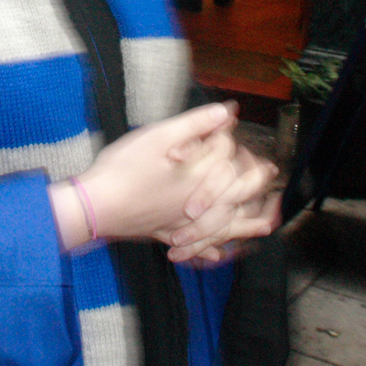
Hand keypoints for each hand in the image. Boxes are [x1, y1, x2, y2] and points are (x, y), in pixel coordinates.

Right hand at [48, 103, 277, 254]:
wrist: (95, 208)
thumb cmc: (124, 171)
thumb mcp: (159, 137)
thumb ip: (196, 123)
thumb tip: (227, 112)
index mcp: (201, 178)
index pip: (229, 160)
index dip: (233, 141)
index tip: (234, 127)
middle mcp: (199, 204)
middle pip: (237, 196)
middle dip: (256, 183)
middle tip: (269, 173)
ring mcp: (183, 223)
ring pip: (224, 227)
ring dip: (246, 223)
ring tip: (264, 222)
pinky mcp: (165, 233)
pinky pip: (195, 246)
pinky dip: (209, 250)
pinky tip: (215, 254)